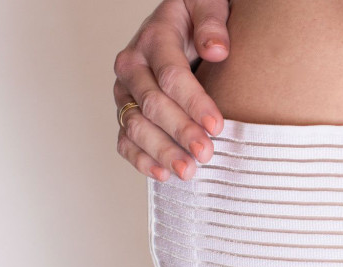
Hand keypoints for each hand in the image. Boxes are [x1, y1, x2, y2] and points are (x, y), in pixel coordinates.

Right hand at [113, 0, 230, 180]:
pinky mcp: (127, 111)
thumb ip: (212, 22)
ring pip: (135, 126)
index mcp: (154, 38)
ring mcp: (126, 92)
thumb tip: (217, 50)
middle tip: (206, 153)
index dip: (194, 102)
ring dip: (161, 151)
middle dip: (180, 131)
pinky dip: (141, 160)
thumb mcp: (208, 5)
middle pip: (152, 104)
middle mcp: (133, 66)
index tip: (217, 124)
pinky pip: (125, 139)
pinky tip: (163, 174)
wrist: (182, 23)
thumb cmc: (198, 17)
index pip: (171, 75)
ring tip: (187, 171)